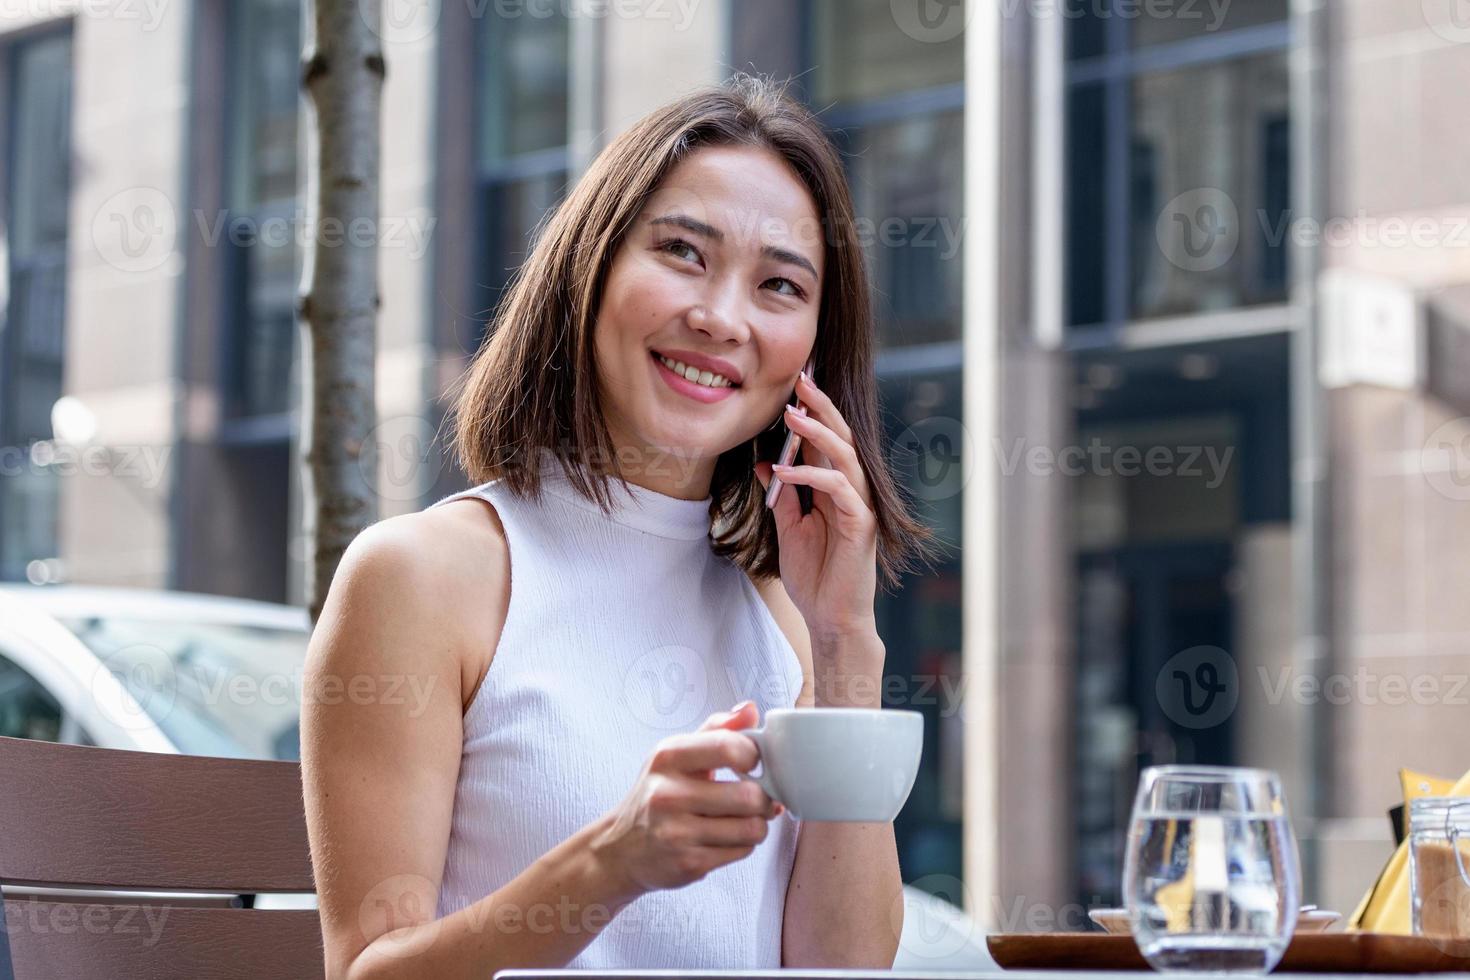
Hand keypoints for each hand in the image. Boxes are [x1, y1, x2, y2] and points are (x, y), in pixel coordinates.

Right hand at [593, 702, 782, 894]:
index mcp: (668, 757)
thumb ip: (716, 729)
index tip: (754, 763)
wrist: (620, 849)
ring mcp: (677, 832)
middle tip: (757, 798)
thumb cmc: (656, 795)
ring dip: (757, 824)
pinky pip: (742, 851)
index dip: (754, 755)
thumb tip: (750, 709)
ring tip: (743, 818)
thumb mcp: (676, 754)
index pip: (728, 747)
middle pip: (748, 796)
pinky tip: (726, 837)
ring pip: (751, 828)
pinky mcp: (688, 863)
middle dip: (763, 798)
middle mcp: (668, 794)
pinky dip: (743, 844)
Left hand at [755, 370, 878, 638]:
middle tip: (801, 379)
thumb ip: (782, 494)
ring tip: (792, 415)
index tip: (794, 384)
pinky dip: (811, 476)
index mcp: (834, 488)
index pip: (826, 440)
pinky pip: (838, 489)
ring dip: (817, 433)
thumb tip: (766, 460)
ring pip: (844, 455)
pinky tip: (784, 469)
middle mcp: (851, 490)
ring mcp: (859, 505)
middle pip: (841, 436)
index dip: (812, 411)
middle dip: (821, 406)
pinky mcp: (861, 523)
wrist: (829, 618)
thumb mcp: (788, 528)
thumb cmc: (814, 577)